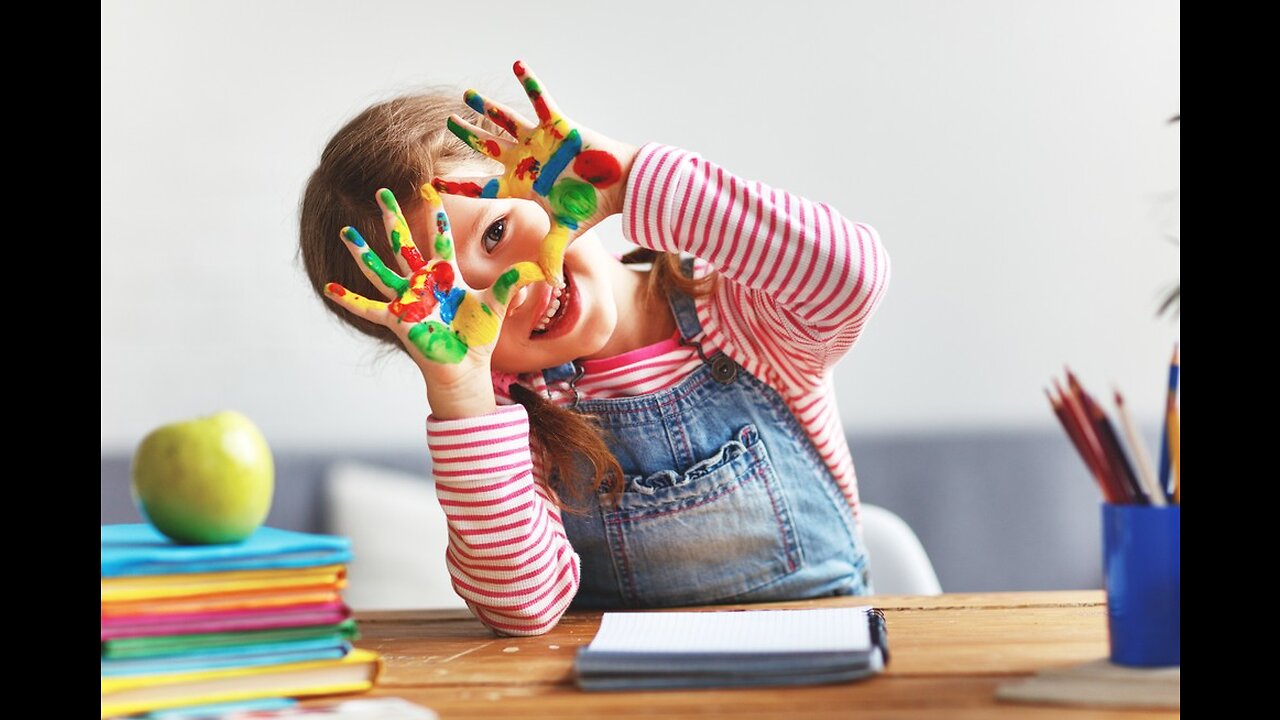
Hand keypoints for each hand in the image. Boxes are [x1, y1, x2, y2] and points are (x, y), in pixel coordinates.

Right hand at [323, 185, 541, 414]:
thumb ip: (514, 283)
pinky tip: (329, 288)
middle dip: (393, 218)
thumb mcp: (498, 304)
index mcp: (446, 276)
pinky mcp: (398, 320)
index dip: (436, 215)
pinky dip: (349, 299)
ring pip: (381, 270)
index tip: (429, 189)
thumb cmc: (477, 337)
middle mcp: (423, 284)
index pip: (440, 239)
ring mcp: (408, 301)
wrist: (466, 368)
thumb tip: (541, 269)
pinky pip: (369, 308)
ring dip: (363, 252)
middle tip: (381, 192)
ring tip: (345, 232)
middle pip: (405, 244)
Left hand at [436, 60, 636, 286]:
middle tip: (447, 124)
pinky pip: (540, 98)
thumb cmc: (591, 207)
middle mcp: (525, 159)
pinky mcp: (557, 123)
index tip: (431, 184)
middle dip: (466, 136)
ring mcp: (539, 140)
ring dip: (486, 107)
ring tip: (466, 95)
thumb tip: (548, 287)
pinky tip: (516, 63)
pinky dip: (529, 82)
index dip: (458, 185)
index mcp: (521, 184)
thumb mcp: (566, 232)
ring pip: (505, 120)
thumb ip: (552, 254)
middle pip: (487, 147)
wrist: (619, 185)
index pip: (482, 186)